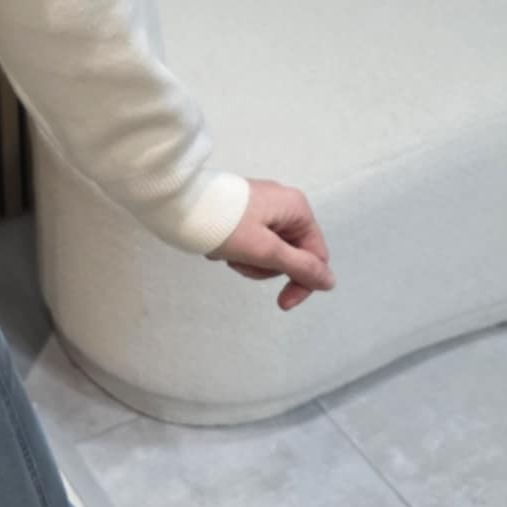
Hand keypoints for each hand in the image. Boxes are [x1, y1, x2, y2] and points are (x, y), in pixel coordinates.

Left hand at [208, 179, 334, 311]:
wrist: (177, 203)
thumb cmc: (225, 224)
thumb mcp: (265, 250)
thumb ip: (300, 267)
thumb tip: (329, 281)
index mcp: (296, 208)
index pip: (315, 256)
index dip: (302, 283)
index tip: (282, 303)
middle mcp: (283, 206)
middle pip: (289, 255)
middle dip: (263, 267)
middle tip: (240, 261)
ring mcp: (261, 210)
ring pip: (266, 253)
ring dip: (246, 261)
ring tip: (225, 251)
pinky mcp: (241, 215)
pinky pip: (248, 243)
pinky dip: (234, 251)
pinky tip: (217, 246)